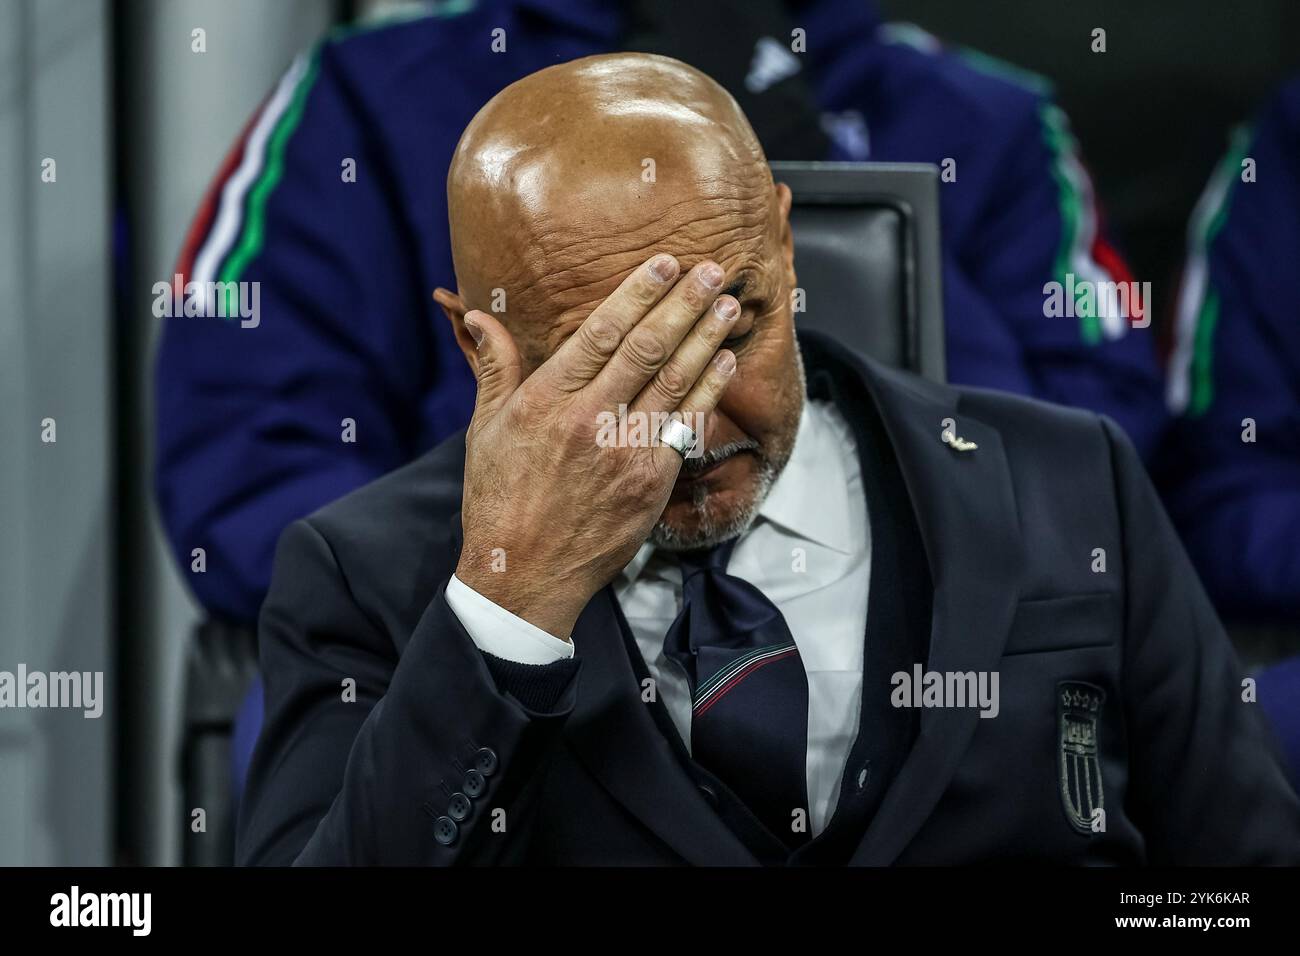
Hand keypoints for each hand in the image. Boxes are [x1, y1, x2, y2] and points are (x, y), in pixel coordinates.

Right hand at [454, 254, 738, 637]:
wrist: (525, 574)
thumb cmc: (500, 499)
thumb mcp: (485, 429)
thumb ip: (494, 367)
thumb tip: (476, 313)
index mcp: (546, 401)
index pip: (601, 332)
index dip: (638, 293)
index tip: (664, 264)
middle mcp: (589, 420)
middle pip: (647, 348)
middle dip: (684, 304)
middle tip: (712, 271)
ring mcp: (625, 452)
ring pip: (676, 381)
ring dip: (706, 339)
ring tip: (728, 306)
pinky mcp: (650, 481)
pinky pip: (686, 424)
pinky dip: (709, 389)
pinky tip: (724, 361)